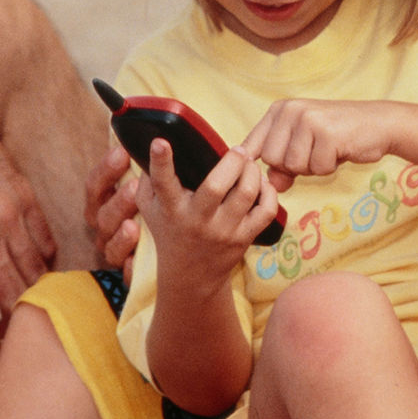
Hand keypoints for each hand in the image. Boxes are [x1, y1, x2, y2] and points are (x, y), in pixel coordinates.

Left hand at [0, 74, 55, 376]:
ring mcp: (12, 215)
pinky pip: (46, 242)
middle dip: (19, 331)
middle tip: (18, 349)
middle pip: (17, 300)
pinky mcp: (26, 197)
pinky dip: (43, 262)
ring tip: (31, 315)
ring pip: (37, 273)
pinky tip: (34, 271)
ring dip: (35, 298)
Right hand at [85, 144, 140, 282]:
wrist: (172, 253)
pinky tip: (137, 259)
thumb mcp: (144, 185)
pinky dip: (130, 266)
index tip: (123, 153)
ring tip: (134, 225)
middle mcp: (105, 226)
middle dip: (118, 201)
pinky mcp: (129, 272)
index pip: (95, 185)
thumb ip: (142, 167)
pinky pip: (125, 272)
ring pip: (110, 244)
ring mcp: (115, 250)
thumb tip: (153, 137)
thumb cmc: (153, 209)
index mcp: (104, 202)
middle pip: (102, 215)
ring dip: (121, 234)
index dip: (106, 170)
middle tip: (135, 187)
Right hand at [138, 139, 279, 286]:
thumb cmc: (169, 231)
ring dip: (252, 172)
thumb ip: (148, 177)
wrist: (191, 277)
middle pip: (216, 187)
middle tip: (237, 149)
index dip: (161, 161)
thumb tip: (153, 141)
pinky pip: (265, 211)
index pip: (163, 183)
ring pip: (246, 194)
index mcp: (171, 209)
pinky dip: (269, 193)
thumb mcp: (149, 208)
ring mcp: (223, 231)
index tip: (161, 142)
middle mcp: (197, 220)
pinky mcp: (244, 238)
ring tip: (249, 164)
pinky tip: (261, 184)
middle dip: (231, 162)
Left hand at [240, 98, 387, 188]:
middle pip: (272, 160)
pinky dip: (330, 167)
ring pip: (294, 166)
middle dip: (293, 167)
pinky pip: (318, 168)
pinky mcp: (327, 133)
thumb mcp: (305, 147)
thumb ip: (284, 165)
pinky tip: (340, 150)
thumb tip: (272, 184)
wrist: (379, 123)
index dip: (251, 165)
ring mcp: (308, 120)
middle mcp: (290, 110)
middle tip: (315, 153)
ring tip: (328, 150)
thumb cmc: (338, 136)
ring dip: (313, 167)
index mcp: (280, 109)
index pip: (251, 145)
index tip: (256, 175)